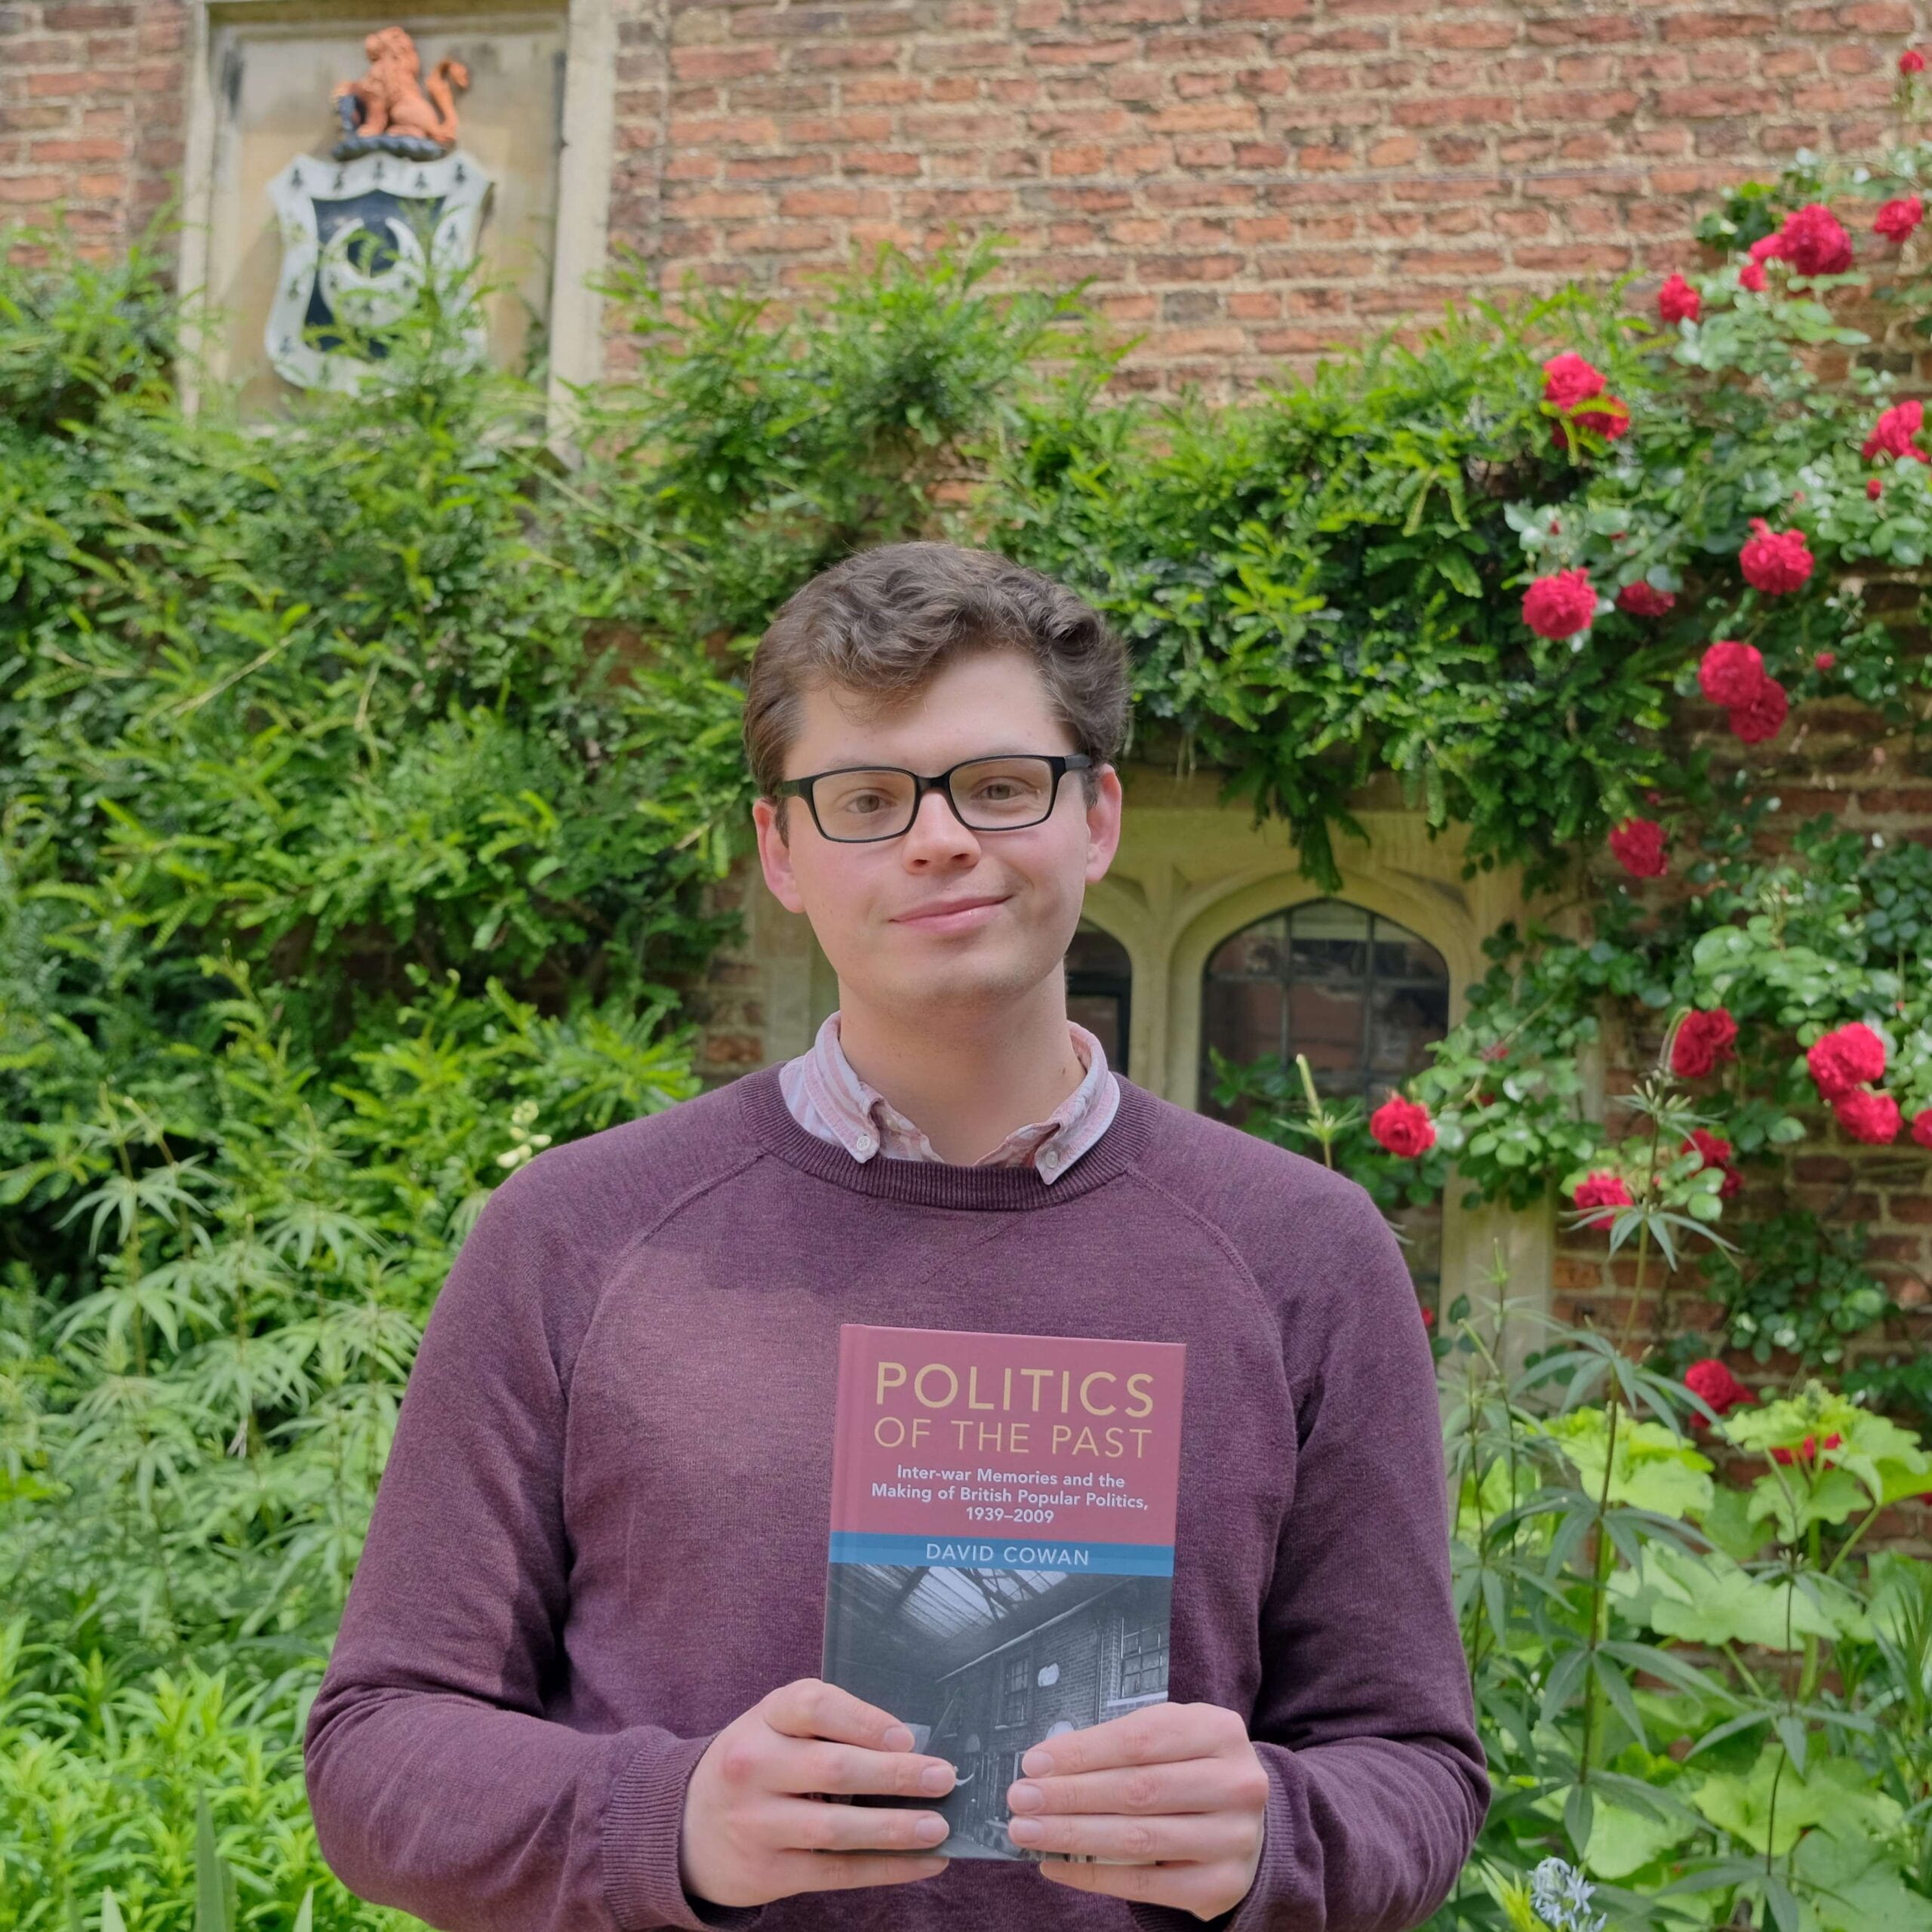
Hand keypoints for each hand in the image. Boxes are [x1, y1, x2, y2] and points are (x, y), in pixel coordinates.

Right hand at [679, 1678, 955, 1907]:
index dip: (865, 1720)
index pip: (814, 1706)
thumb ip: (829, 1728)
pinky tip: (923, 1862)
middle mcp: (754, 1767)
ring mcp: (757, 1823)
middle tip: (944, 1778)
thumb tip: (911, 1745)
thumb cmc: (756, 1765)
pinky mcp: (768, 1872)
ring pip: (836, 1828)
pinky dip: (885, 1868)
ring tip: (939, 1827)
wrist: (685, 1827)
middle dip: (896, 1775)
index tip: (907, 1737)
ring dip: (895, 1829)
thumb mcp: (775, 1728)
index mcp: (763, 1719)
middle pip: (834, 1768)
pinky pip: (836, 1872)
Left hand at [1004, 1702, 1268, 1921]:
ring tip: (1027, 1831)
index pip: (1140, 1739)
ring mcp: (1234, 1838)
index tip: (1035, 1762)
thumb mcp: (1171, 1737)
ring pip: (1138, 1838)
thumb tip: (1047, 1762)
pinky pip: (1146, 1884)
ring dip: (1073, 1835)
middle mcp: (1236, 1783)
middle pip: (1138, 1789)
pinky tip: (1057, 1867)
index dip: (1083, 1751)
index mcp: (1220, 1731)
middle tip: (1021, 1798)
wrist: (1246, 1820)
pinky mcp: (1222, 1884)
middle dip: (1070, 1794)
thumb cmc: (1191, 1768)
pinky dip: (1094, 1875)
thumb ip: (1122, 1742)